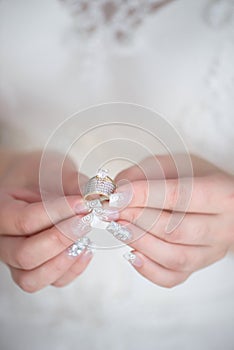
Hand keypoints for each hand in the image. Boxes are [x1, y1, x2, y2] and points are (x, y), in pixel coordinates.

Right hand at [0, 150, 92, 291]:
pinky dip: (72, 269)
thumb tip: (95, 198)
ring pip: (32, 279)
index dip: (58, 213)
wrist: (29, 186)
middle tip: (85, 221)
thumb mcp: (52, 170)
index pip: (25, 221)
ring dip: (64, 261)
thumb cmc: (37, 178)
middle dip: (62, 239)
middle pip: (25, 255)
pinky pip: (52, 282)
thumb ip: (71, 183)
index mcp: (1, 211)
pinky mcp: (36, 269)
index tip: (83, 204)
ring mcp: (16, 259)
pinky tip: (85, 248)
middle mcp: (4, 240)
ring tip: (84, 238)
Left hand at [112, 154, 233, 287]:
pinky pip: (173, 278)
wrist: (222, 199)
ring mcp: (212, 250)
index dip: (144, 196)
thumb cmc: (202, 180)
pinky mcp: (199, 265)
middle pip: (176, 231)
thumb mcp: (178, 164)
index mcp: (223, 196)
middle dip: (137, 220)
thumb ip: (147, 172)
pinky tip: (132, 253)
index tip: (118, 195)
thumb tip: (119, 189)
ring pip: (174, 258)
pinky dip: (148, 269)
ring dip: (139, 242)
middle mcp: (223, 227)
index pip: (181, 197)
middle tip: (113, 210)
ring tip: (119, 227)